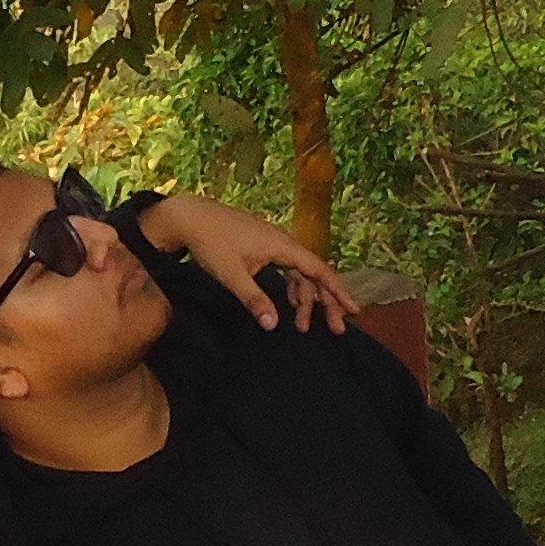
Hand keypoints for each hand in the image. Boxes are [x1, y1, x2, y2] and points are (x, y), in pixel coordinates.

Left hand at [135, 193, 360, 331]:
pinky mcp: (264, 246)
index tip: (354, 310)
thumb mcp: (232, 276)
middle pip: (314, 275)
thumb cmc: (211, 243)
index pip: (319, 271)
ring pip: (300, 274)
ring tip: (302, 326)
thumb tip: (273, 325)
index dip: (338, 292)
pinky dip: (292, 288)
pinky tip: (291, 304)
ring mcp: (274, 243)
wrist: (190, 217)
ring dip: (305, 299)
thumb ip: (254, 300)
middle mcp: (284, 242)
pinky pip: (288, 269)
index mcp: (282, 246)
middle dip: (326, 302)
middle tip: (337, 329)